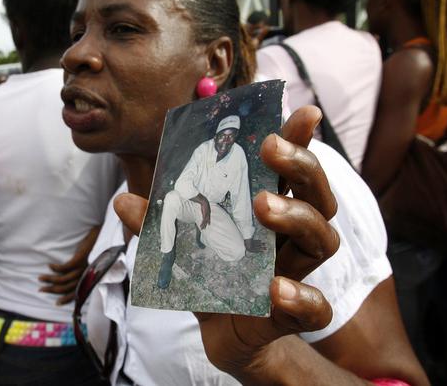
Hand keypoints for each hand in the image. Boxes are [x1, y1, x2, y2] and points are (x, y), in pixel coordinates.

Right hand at [39, 226, 99, 304]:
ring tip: (41, 277)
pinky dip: (55, 268)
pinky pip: (64, 268)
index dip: (65, 300)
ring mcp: (82, 268)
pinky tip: (49, 266)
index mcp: (87, 279)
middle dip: (52, 290)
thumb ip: (79, 274)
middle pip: (65, 288)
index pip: (75, 294)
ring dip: (50, 279)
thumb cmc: (90, 251)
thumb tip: (67, 280)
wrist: (97, 237)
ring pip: (63, 279)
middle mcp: (84, 276)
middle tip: (41, 289)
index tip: (55, 303)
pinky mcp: (79, 259)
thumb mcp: (86, 266)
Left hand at [114, 106, 339, 381]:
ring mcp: (298, 271)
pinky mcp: (295, 314)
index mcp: (271, 210)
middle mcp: (292, 235)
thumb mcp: (183, 246)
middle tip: (269, 148)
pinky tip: (275, 288)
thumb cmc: (210, 278)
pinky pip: (316, 307)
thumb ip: (160, 224)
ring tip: (260, 207)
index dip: (300, 140)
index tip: (302, 110)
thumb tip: (123, 201)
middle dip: (300, 166)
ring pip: (323, 239)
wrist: (224, 335)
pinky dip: (301, 297)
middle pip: (318, 194)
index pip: (291, 169)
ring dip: (296, 217)